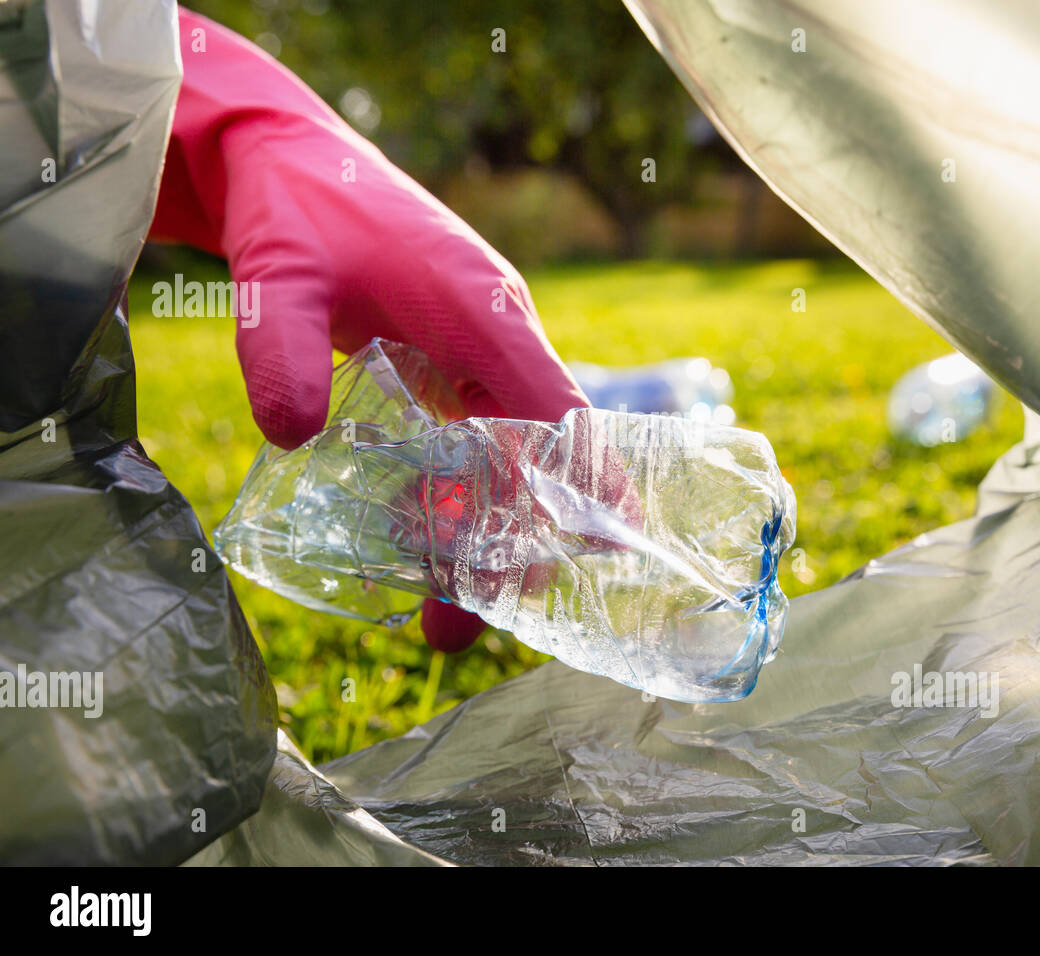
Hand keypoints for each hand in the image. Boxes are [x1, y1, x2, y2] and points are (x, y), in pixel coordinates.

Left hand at [150, 9, 586, 650]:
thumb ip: (284, 349)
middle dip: (518, 538)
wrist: (282, 159)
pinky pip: (466, 444)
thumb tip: (293, 439)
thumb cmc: (297, 206)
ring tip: (437, 618)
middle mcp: (494, 337)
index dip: (589, 478)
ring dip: (479, 531)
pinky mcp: (441, 363)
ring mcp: (471, 352)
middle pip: (535, 452)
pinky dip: (450, 499)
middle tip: (474, 618)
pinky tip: (411, 547)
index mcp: (485, 311)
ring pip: (501, 457)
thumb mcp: (281, 274)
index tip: (612, 545)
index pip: (557, 407)